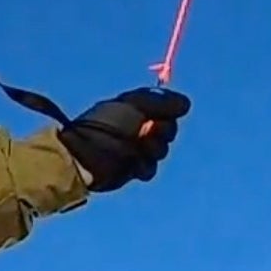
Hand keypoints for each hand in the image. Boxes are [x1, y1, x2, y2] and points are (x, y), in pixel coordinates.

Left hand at [57, 87, 190, 192]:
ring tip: (138, 151)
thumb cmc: (106, 127)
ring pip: (161, 150)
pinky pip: (150, 168)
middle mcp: (135, 125)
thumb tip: (186, 103)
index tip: (159, 117)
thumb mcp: (133, 106)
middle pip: (167, 128)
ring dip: (154, 151)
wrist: (84, 158)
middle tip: (146, 136)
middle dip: (162, 133)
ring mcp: (133, 147)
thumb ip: (160, 102)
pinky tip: (135, 167)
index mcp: (133, 107)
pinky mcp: (130, 167)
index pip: (165, 107)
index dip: (167, 113)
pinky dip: (145, 167)